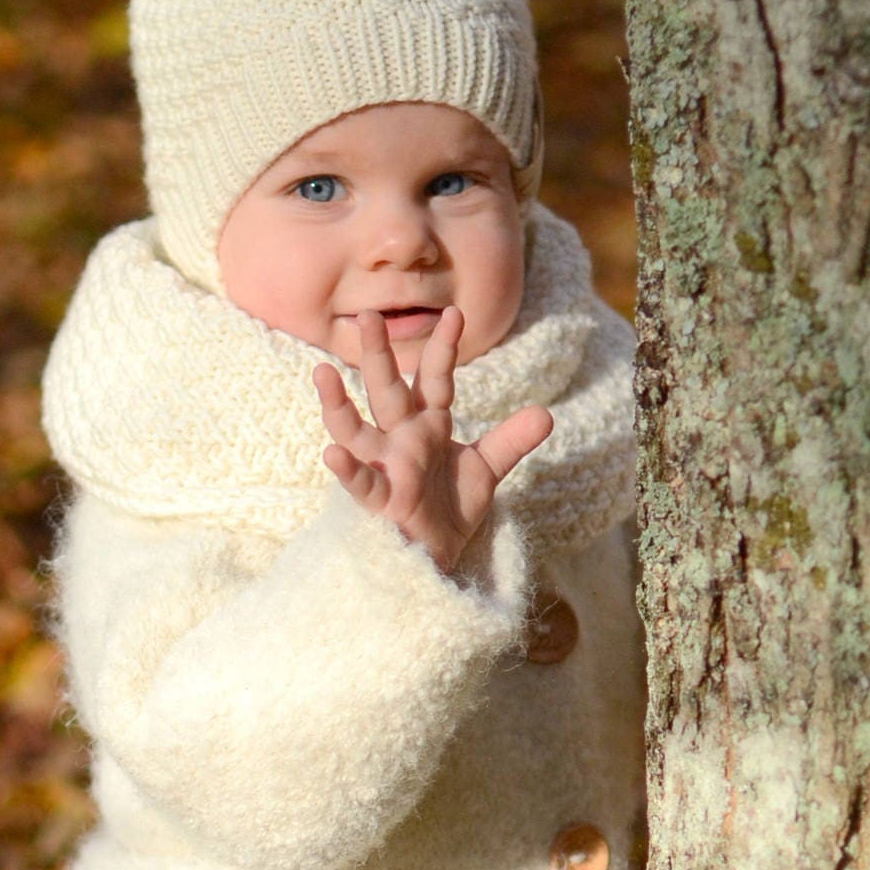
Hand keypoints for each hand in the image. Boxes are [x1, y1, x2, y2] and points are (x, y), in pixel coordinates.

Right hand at [313, 308, 553, 574]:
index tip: (454, 313)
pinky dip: (347, 471)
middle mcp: (401, 440)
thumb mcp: (486, 471)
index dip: (443, 349)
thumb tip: (547, 413)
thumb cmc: (450, 510)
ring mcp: (386, 468)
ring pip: (356, 431)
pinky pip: (360, 484)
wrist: (437, 557)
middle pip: (387, 391)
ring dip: (338, 404)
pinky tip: (332, 455)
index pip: (435, 380)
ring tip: (322, 373)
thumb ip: (510, 441)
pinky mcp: (381, 501)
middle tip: (367, 315)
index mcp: (428, 426)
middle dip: (378, 355)